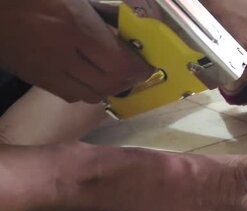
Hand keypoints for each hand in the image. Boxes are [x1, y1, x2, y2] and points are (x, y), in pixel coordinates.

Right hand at [0, 0, 152, 102]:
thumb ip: (100, 12)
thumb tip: (125, 24)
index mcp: (75, 26)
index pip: (119, 63)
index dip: (138, 69)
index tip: (147, 67)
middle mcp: (62, 53)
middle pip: (107, 84)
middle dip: (127, 81)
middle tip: (136, 72)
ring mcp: (45, 69)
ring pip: (89, 95)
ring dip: (107, 89)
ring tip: (115, 76)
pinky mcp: (32, 76)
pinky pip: (67, 94)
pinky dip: (84, 91)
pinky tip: (87, 79)